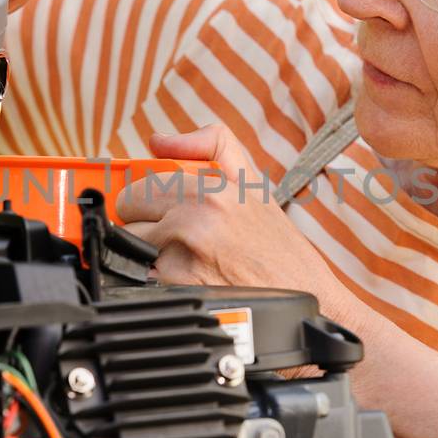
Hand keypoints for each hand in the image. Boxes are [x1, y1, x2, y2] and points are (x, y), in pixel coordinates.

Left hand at [114, 126, 347, 305]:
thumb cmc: (279, 247)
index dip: (146, 202)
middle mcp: (197, 215)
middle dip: (143, 228)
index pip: (141, 186)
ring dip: (150, 258)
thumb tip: (158, 140)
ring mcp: (187, 253)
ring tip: (189, 263)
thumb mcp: (253, 183)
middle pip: (129, 217)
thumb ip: (209, 146)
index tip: (157, 212)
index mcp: (212, 187)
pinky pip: (145, 279)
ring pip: (133, 249)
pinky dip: (160, 284)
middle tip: (174, 240)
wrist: (308, 297)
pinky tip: (191, 283)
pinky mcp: (182, 287)